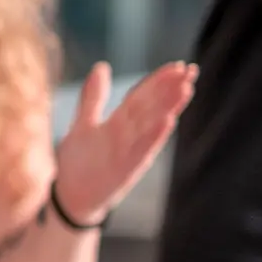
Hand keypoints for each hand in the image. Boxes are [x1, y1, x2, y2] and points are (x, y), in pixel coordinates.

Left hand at [54, 60, 196, 223]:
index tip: (179, 64)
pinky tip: (168, 120)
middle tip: (192, 70)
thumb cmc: (79, 161)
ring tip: (186, 88)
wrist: (70, 196)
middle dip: (171, 89)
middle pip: (152, 107)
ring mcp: (128, 152)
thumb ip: (93, 97)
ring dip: (169, 107)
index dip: (158, 80)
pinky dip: (154, 136)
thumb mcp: (84, 124)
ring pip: (151, 125)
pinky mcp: (125, 169)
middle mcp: (128, 136)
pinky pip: (143, 150)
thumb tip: (101, 66)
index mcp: (119, 123)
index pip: (142, 96)